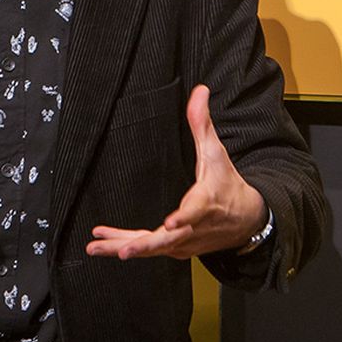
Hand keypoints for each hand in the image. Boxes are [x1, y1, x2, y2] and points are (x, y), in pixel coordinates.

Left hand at [87, 85, 267, 259]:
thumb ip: (203, 124)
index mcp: (205, 203)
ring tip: (96, 246)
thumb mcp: (216, 154)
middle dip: (143, 246)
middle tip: (122, 250)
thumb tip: (200, 92)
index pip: (196, 211)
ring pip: (152, 248)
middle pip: (167, 240)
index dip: (184, 218)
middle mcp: (193, 228)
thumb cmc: (228, 186)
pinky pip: (148, 248)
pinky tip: (103, 241)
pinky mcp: (175, 248)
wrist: (245, 221)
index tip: (172, 222)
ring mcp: (183, 241)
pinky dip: (125, 245)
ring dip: (123, 247)